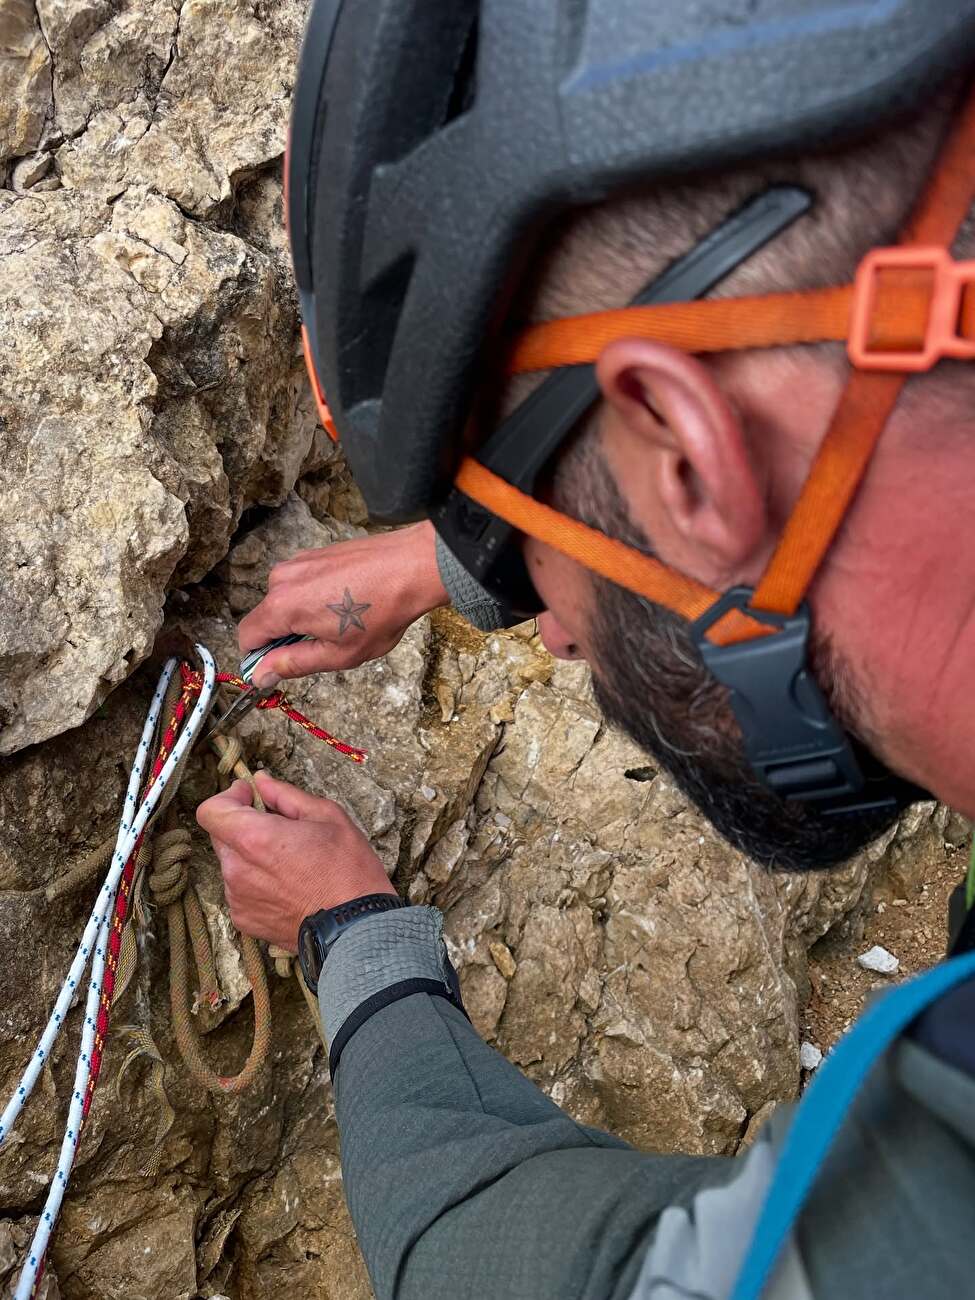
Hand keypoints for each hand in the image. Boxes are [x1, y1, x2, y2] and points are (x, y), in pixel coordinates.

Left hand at [196, 771, 396, 951]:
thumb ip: (286, 795)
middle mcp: (237, 869)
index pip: (210, 810)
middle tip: (279, 829)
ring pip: (232, 863)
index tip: (249, 796)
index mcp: (255, 839)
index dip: (228, 797)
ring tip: (290, 864)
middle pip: (221, 835)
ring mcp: (238, 898)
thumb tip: (262, 781)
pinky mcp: (244, 919)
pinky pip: (240, 890)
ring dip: (251, 856)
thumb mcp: (327, 817)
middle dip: (243, 825)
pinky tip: (287, 887)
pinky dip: (256, 883)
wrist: (356, 926)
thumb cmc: (348, 871)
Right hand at [238, 520, 447, 687]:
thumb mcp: (338, 654)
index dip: (259, 657)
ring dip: (304, 617)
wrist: (412, 567)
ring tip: (342, 621)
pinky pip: (301, 584)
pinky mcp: (315, 553)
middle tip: (328, 644)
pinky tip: (346, 602)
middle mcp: (282, 578)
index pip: (246, 636)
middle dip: (288, 636)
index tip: (283, 666)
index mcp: (282, 606)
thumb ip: (293, 664)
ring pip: (286, 601)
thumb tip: (261, 675)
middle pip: (267, 618)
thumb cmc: (382, 613)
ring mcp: (298, 561)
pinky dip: (315, 597)